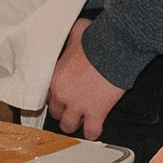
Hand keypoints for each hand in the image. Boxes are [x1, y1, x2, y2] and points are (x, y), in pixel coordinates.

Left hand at [45, 20, 125, 140]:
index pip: (47, 95)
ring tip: (81, 122)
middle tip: (72, 109)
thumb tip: (74, 29)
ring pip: (68, 126)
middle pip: (55, 113)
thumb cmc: (97, 39)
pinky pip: (91, 132)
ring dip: (74, 124)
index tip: (62, 96)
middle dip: (64, 112)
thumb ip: (71, 35)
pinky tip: (95, 129)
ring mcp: (78, 106)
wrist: (115, 49)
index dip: (55, 96)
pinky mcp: (96, 113)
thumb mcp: (77, 32)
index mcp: (55, 77)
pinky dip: (93, 132)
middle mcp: (62, 94)